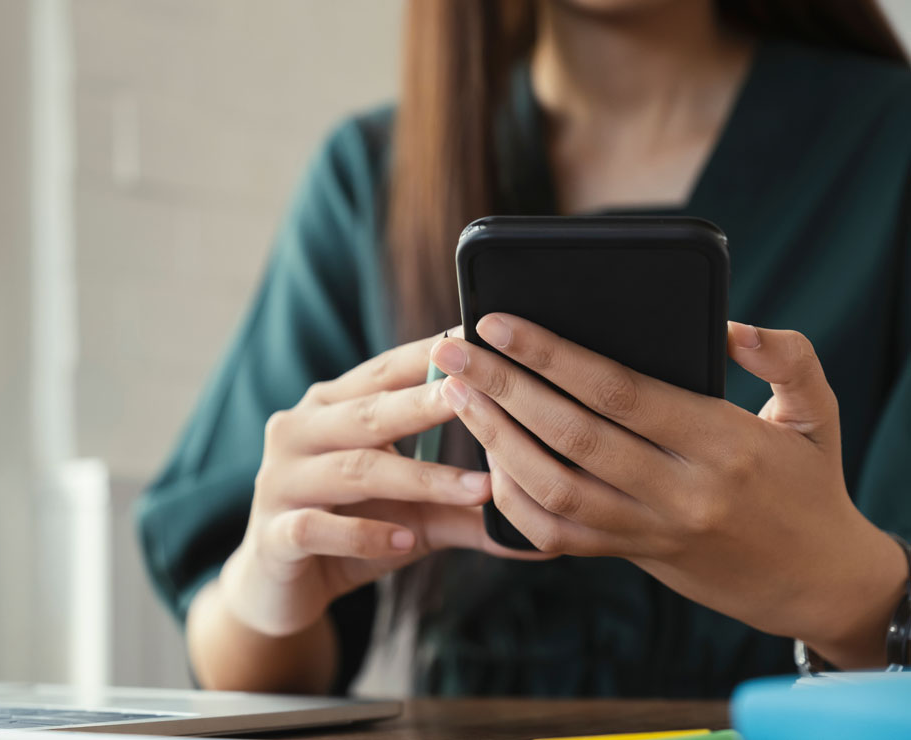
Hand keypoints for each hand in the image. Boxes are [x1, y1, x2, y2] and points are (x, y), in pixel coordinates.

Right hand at [221, 331, 547, 639]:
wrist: (280, 591)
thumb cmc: (352, 532)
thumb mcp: (414, 515)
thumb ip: (466, 504)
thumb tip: (545, 518)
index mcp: (329, 407)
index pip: (384, 371)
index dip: (431, 356)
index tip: (483, 342)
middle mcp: (298, 431)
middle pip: (370, 413)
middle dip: (427, 403)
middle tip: (481, 394)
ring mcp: (279, 481)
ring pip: (354, 470)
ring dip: (419, 478)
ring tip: (476, 487)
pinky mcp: (273, 534)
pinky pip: (318, 528)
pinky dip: (364, 534)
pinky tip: (405, 542)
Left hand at [431, 314, 906, 667]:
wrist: (812, 578)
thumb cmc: (807, 481)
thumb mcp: (815, 411)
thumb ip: (785, 356)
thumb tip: (729, 324)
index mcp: (722, 444)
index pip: (618, 392)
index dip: (551, 356)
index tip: (499, 323)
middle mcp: (680, 492)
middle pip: (571, 435)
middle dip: (502, 388)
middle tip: (452, 350)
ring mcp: (649, 531)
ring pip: (552, 488)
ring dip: (495, 439)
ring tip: (456, 393)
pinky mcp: (628, 555)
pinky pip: (554, 533)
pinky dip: (512, 498)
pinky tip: (485, 456)